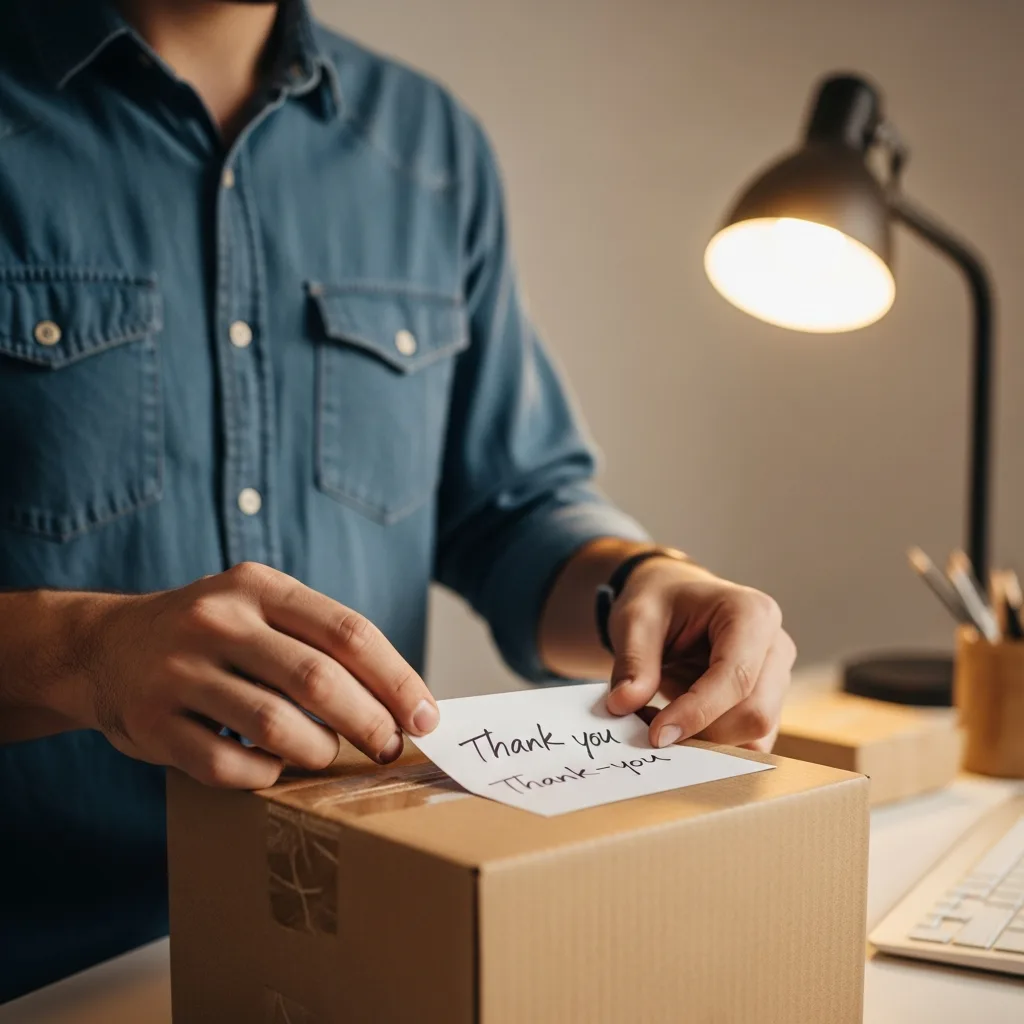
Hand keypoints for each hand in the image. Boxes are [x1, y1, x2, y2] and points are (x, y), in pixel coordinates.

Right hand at [65, 563, 438, 788]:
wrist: (103, 646)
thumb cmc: (212, 633)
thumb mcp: (260, 607)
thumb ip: (320, 640)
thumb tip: (403, 698)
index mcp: (259, 587)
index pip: (349, 632)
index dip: (396, 679)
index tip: (426, 717)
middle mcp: (218, 621)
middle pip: (318, 679)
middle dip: (369, 723)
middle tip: (390, 748)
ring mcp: (178, 671)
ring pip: (275, 726)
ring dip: (318, 753)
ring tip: (329, 757)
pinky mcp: (151, 722)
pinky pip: (227, 765)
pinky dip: (264, 776)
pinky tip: (274, 769)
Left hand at [604, 559, 794, 751]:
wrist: (673, 599)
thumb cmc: (660, 601)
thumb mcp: (636, 618)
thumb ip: (633, 662)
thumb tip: (623, 705)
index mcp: (752, 613)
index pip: (737, 677)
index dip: (698, 712)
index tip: (657, 735)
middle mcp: (776, 646)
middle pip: (754, 713)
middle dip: (701, 731)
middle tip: (648, 724)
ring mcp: (777, 678)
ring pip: (755, 735)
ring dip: (704, 738)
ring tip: (660, 714)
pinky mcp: (769, 703)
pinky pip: (749, 741)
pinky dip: (710, 741)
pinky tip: (678, 720)